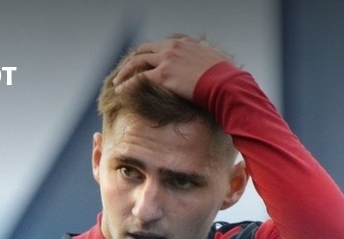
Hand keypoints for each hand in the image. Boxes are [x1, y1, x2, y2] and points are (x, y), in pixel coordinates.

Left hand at [112, 36, 232, 100]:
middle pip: (144, 50)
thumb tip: (203, 48)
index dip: (147, 54)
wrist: (226, 84)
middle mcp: (172, 47)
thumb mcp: (215, 56)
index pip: (158, 45)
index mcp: (183, 42)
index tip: (141, 63)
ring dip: (125, 72)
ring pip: (137, 62)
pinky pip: (138, 78)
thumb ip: (204, 50)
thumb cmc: (225, 76)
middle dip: (131, 60)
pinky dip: (127, 84)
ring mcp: (166, 59)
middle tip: (124, 71)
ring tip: (117, 82)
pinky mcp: (163, 75)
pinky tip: (121, 91)